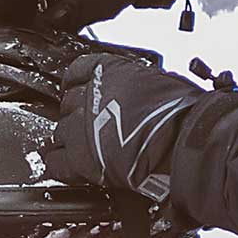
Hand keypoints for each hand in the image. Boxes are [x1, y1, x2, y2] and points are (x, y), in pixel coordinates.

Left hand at [53, 49, 212, 200]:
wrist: (180, 143)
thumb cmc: (181, 114)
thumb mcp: (160, 83)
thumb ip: (138, 86)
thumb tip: (141, 92)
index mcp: (108, 72)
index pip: (77, 72)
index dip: (78, 84)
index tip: (79, 90)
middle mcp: (89, 96)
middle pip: (68, 104)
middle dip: (78, 114)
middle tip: (91, 125)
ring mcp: (81, 128)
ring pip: (61, 132)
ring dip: (70, 140)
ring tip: (85, 148)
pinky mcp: (79, 159)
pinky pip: (55, 162)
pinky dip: (58, 164)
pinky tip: (65, 166)